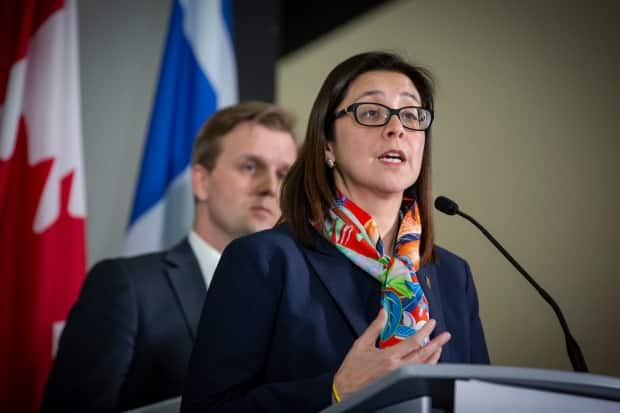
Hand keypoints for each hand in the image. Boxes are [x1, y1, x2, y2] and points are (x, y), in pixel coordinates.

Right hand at [332, 309, 450, 401]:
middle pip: (423, 355)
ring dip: (434, 356)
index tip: (432, 323)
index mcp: (389, 357)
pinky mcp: (398, 383)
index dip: (425, 332)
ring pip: (423, 367)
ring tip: (440, 347)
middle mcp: (397, 368)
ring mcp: (399, 377)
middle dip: (437, 344)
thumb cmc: (352, 369)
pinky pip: (418, 374)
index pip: (413, 342)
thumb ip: (375, 327)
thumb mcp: (361, 344)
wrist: (346, 389)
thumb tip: (383, 312)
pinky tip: (429, 361)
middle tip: (446, 335)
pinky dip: (426, 366)